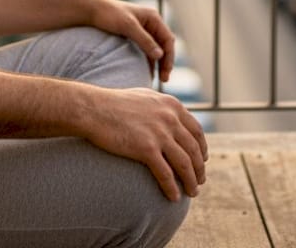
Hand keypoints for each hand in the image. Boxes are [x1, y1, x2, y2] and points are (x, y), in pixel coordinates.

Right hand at [82, 86, 207, 200]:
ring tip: (192, 193)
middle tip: (200, 181)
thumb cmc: (114, 103)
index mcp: (172, 106)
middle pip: (194, 149)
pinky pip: (166, 174)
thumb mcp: (146, 97)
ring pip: (184, 164)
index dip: (202, 148)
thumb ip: (162, 107)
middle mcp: (170, 119)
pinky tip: (174, 197)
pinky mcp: (146, 149)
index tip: (202, 160)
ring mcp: (159, 134)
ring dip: (191, 181)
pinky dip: (172, 188)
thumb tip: (171, 116)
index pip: (197, 131)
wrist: (93, 108)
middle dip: (199, 168)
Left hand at [90, 0, 176, 81]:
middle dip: (165, 62)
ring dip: (158, 63)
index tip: (166, 72)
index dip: (169, 56)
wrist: (91, 10)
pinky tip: (147, 73)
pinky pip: (146, 51)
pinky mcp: (134, 36)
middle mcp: (151, 23)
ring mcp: (143, 30)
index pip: (168, 39)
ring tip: (158, 80)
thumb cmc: (109, 14)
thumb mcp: (128, 27)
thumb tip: (160, 55)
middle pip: (164, 45)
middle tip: (164, 79)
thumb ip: (145, 40)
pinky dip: (148, 61)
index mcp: (153, 18)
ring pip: (156, 49)